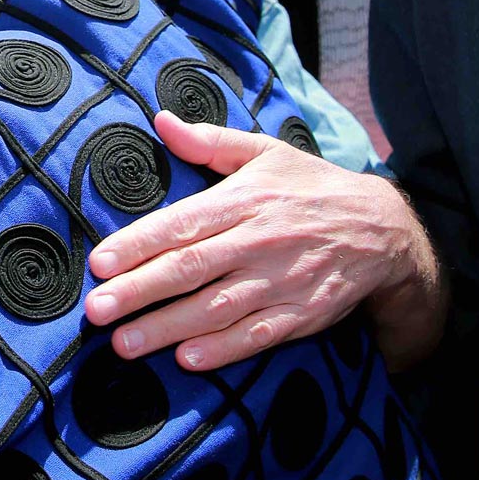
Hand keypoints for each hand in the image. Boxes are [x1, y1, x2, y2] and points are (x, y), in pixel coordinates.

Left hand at [83, 111, 444, 371]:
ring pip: (217, 308)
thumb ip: (210, 140)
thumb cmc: (308, 186)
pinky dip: (224, 348)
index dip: (138, 244)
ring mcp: (282, 280)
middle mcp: (259, 240)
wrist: (383, 228)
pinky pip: (259, 335)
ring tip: (124, 342)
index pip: (181, 224)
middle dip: (140, 291)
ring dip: (169, 327)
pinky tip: (187, 359)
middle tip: (95, 310)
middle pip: (191, 268)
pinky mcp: (303, 314)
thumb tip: (161, 120)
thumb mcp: (264, 152)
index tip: (99, 263)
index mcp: (243, 200)